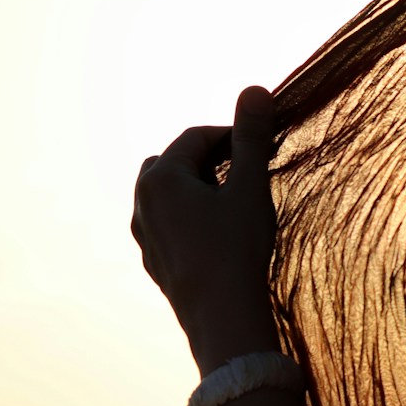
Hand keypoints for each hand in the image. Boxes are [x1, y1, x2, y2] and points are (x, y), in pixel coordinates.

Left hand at [132, 86, 279, 371]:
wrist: (221, 317)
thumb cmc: (237, 249)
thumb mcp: (250, 188)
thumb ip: (251, 137)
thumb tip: (255, 88)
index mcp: (161, 177)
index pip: (197, 137)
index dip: (232, 135)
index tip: (263, 145)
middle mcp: (141, 200)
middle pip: (174, 161)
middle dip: (207, 159)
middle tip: (246, 171)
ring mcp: (142, 232)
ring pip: (166, 193)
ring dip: (195, 188)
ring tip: (231, 201)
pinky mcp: (152, 258)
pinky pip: (166, 223)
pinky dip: (188, 216)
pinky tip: (217, 234)